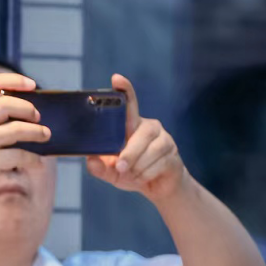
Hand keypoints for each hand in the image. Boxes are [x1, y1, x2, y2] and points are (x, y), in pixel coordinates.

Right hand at [0, 72, 49, 197]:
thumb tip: (28, 119)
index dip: (14, 79)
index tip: (32, 84)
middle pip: (7, 103)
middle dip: (28, 108)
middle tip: (38, 117)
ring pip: (17, 129)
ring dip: (36, 132)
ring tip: (45, 135)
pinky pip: (18, 156)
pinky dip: (32, 158)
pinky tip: (37, 162)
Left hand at [86, 74, 188, 201]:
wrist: (158, 186)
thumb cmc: (131, 172)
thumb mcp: (110, 172)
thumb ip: (99, 167)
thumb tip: (91, 160)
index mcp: (131, 126)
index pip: (129, 104)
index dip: (124, 90)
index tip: (116, 78)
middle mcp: (150, 127)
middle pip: (140, 134)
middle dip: (129, 154)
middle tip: (120, 167)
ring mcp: (164, 138)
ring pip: (149, 152)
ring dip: (137, 168)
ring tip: (133, 174)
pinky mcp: (174, 153)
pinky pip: (158, 164)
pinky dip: (146, 175)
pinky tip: (145, 176)